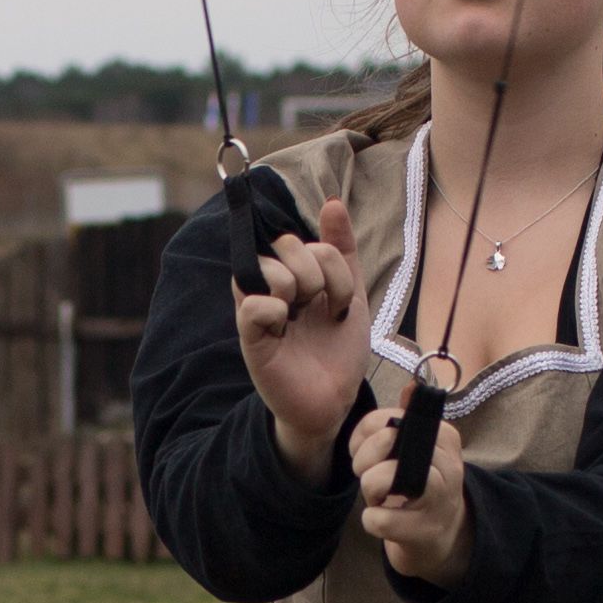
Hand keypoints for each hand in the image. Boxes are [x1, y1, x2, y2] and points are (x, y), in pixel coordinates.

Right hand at [235, 199, 371, 477]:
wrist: (335, 400)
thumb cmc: (337, 350)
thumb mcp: (351, 294)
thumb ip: (342, 249)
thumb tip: (332, 202)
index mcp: (295, 276)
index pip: (304, 241)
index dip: (331, 265)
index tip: (341, 301)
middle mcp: (273, 289)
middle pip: (287, 246)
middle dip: (318, 275)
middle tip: (322, 309)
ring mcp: (259, 311)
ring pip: (269, 269)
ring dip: (299, 290)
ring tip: (303, 319)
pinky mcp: (251, 339)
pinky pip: (251, 304)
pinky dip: (273, 309)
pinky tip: (285, 327)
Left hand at [350, 397, 473, 587]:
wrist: (444, 536)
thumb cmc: (423, 486)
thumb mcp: (422, 448)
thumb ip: (410, 418)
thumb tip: (413, 386)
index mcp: (445, 438)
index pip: (389, 419)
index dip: (365, 436)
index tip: (367, 452)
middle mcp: (448, 465)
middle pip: (385, 442)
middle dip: (364, 462)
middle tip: (373, 476)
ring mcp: (439, 500)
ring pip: (379, 478)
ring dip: (369, 490)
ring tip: (382, 498)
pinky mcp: (424, 532)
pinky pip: (377, 519)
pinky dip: (371, 520)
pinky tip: (384, 520)